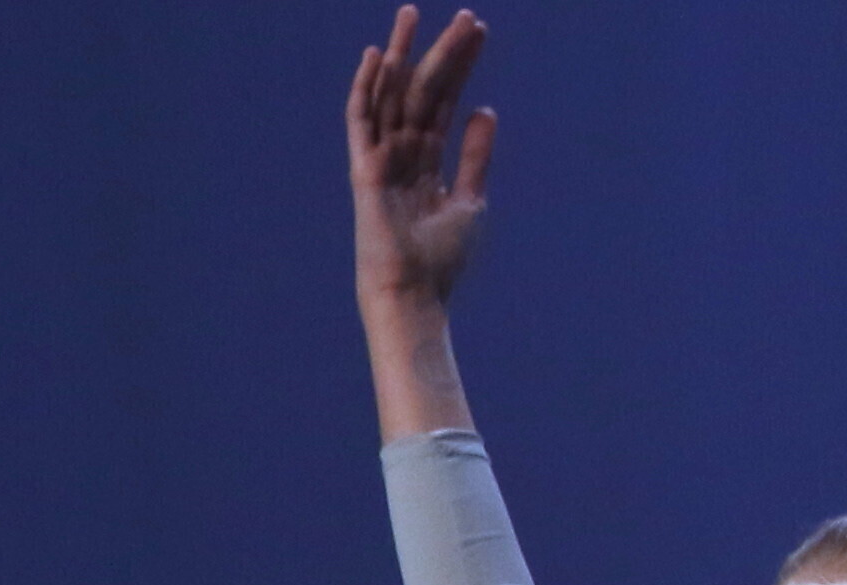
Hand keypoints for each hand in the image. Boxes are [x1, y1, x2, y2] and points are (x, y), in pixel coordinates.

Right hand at [347, 11, 497, 315]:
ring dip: (403, 54)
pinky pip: (361, 122)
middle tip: (466, 14)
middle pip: (422, 91)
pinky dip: (366, 88)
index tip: (480, 32)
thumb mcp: (470, 199)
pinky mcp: (365, 171)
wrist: (415, 294)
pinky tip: (376, 56)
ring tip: (413, 13)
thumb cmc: (440, 260)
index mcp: (425, 162)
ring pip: (392, 97)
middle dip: (443, 52)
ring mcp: (381, 161)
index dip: (462, 67)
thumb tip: (484, 109)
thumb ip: (475, 154)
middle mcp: (401, 155)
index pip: (444, 102)